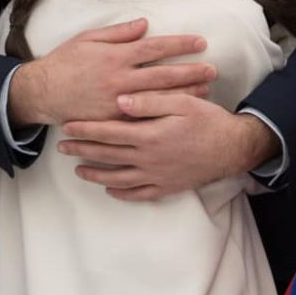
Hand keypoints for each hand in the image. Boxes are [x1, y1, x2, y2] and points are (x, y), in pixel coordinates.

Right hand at [7, 18, 214, 129]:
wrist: (43, 92)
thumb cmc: (65, 62)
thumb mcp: (88, 38)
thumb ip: (118, 33)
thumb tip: (144, 24)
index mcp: (115, 56)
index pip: (155, 47)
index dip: (179, 45)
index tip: (200, 42)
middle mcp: (120, 79)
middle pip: (163, 75)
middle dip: (190, 72)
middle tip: (213, 70)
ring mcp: (117, 102)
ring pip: (158, 98)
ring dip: (183, 94)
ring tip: (205, 90)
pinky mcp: (113, 120)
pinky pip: (142, 118)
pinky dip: (162, 115)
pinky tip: (177, 113)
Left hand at [57, 94, 275, 202]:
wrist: (233, 148)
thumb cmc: (208, 120)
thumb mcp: (181, 102)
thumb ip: (149, 101)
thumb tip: (119, 101)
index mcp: (149, 135)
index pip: (109, 132)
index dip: (86, 129)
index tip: (67, 126)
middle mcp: (149, 159)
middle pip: (107, 156)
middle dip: (82, 150)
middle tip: (62, 147)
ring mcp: (157, 176)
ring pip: (118, 178)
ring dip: (95, 173)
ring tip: (78, 170)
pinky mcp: (167, 187)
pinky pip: (138, 194)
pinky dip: (121, 192)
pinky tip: (110, 188)